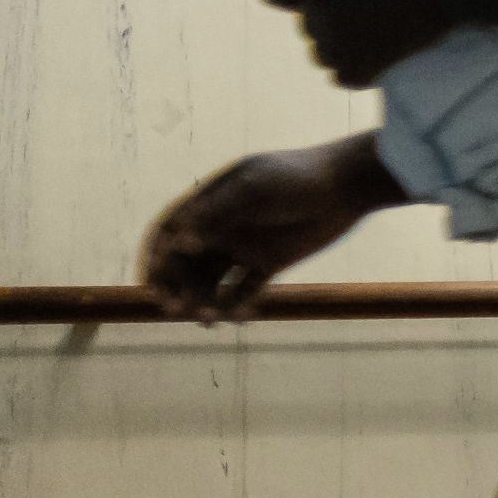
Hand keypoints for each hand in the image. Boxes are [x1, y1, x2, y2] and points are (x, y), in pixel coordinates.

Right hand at [139, 135, 404, 319]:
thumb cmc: (295, 177)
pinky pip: (245, 290)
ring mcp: (244, 247)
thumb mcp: (252, 188)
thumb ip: (216, 213)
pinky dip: (238, 306)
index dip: (155, 260)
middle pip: (186, 264)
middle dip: (178, 289)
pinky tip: (239, 318)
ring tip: (209, 320)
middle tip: (178, 312)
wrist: (345, 185)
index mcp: (208, 204)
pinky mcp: (269, 263)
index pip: (169, 235)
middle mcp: (221, 228)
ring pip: (212, 282)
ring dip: (205, 302)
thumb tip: (179, 242)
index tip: (152, 286)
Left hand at [267, 0, 472, 86]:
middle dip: (330, 15)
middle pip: (306, 23)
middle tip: (369, 2)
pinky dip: (361, 68)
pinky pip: (345, 77)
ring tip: (378, 28)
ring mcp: (336, 35)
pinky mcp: (364, 64)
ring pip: (321, 52)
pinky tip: (381, 53)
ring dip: (341, 43)